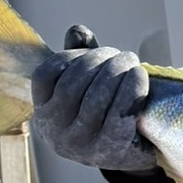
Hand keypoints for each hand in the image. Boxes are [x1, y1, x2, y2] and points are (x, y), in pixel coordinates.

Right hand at [30, 25, 155, 170]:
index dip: (72, 56)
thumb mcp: (87, 87)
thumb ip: (80, 58)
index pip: (47, 75)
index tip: (95, 51)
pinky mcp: (108, 151)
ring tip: (132, 62)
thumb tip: (77, 31)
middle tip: (124, 55)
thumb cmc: (106, 113)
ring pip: (95, 96)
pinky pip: (118, 115)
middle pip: (74, 83)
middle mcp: (55, 133)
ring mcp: (80, 146)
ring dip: (117, 71)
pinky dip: (131, 90)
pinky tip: (140, 75)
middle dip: (101, 60)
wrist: (133, 152)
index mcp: (43, 113)